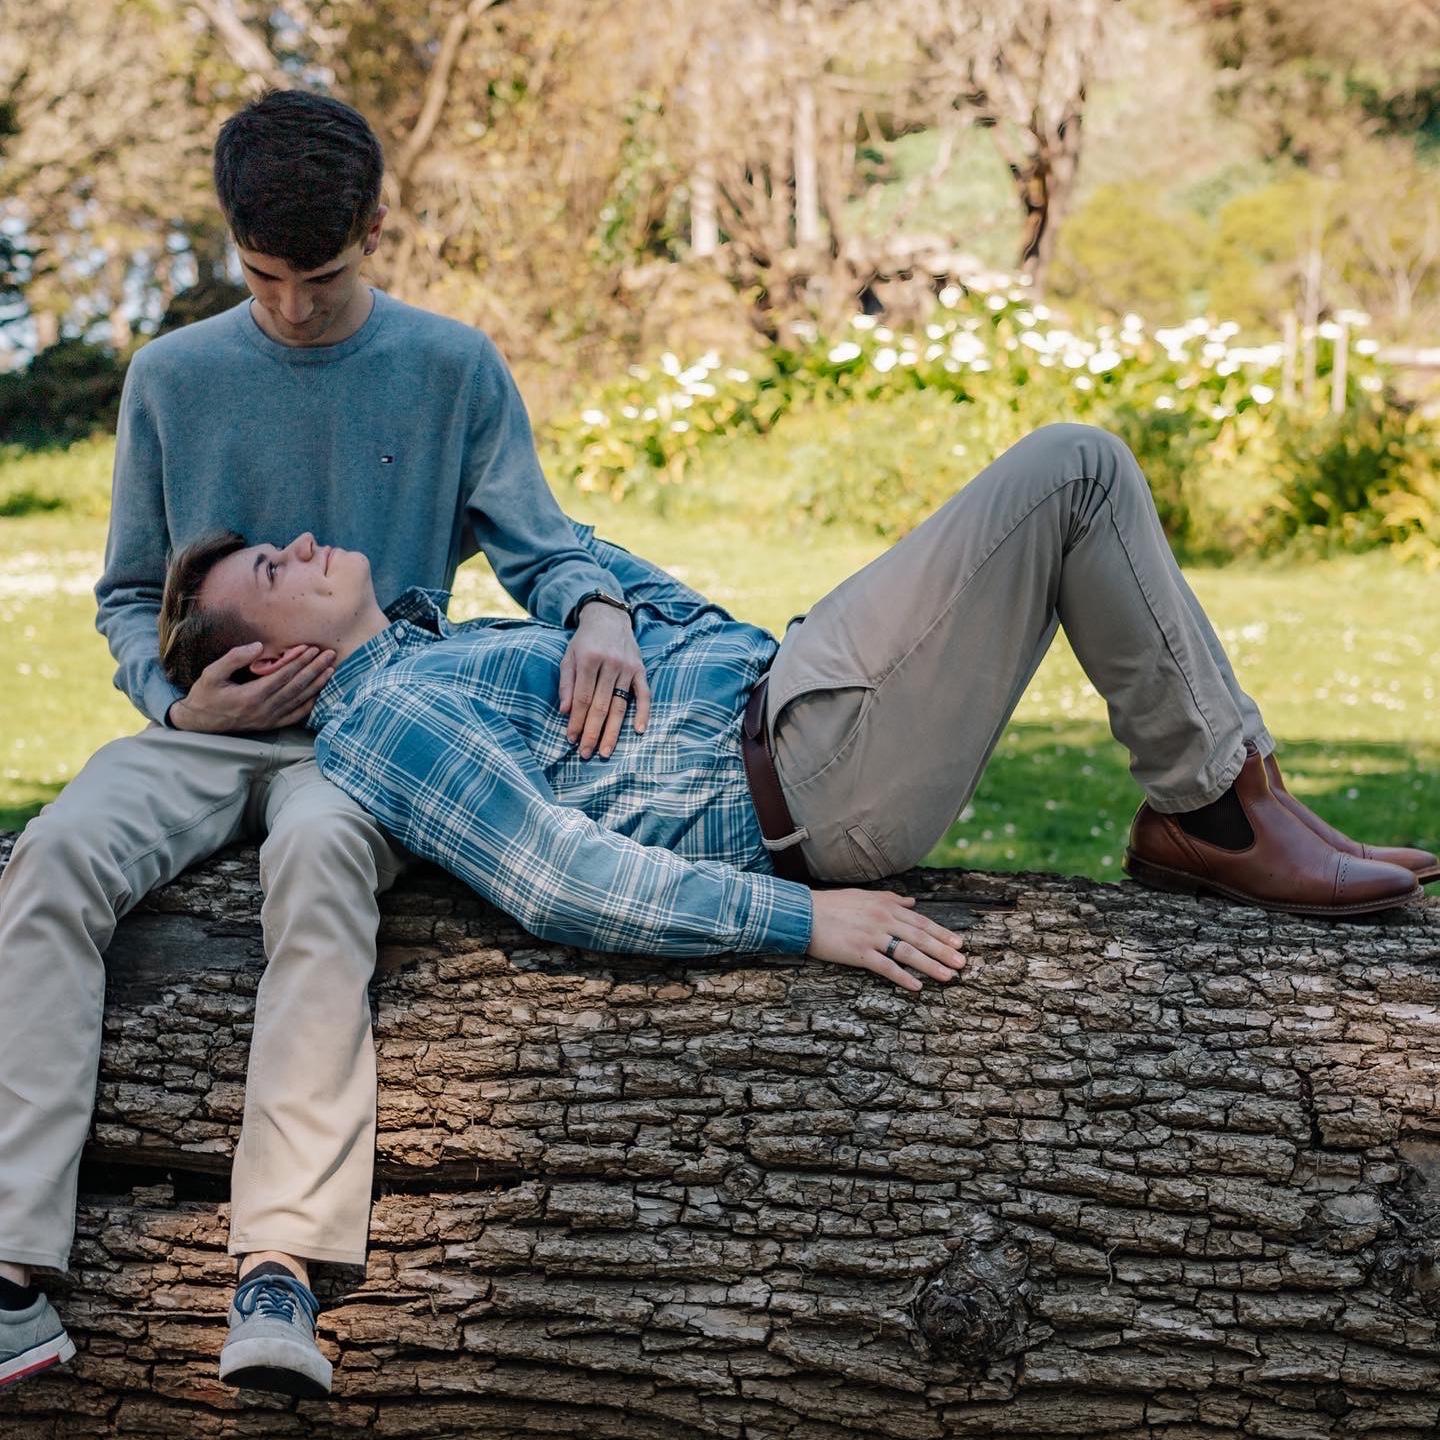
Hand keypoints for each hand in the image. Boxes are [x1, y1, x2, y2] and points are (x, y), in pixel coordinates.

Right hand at [169, 642, 335, 733]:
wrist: (199, 722)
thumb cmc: (205, 695)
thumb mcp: (211, 673)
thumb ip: (233, 658)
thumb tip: (258, 647)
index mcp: (251, 696)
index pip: (283, 676)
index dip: (299, 661)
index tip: (312, 648)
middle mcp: (264, 709)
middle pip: (297, 686)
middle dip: (315, 669)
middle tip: (330, 655)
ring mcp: (269, 719)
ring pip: (299, 700)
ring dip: (317, 684)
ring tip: (331, 669)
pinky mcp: (270, 725)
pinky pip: (295, 715)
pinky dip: (309, 704)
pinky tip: (319, 693)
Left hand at [559, 601, 649, 758]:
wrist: (608, 617)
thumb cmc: (584, 641)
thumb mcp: (568, 656)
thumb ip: (566, 683)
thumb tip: (565, 712)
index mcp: (588, 659)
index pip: (583, 698)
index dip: (577, 721)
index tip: (571, 739)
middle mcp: (610, 663)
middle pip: (601, 705)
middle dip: (592, 732)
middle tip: (586, 754)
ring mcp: (627, 667)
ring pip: (620, 705)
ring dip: (613, 730)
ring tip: (606, 751)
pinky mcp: (640, 669)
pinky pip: (644, 694)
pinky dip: (643, 712)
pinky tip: (638, 731)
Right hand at [807, 889, 965, 991]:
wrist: (803, 913)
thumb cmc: (832, 904)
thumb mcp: (864, 895)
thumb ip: (890, 898)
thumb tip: (911, 901)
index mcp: (886, 906)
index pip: (921, 921)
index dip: (942, 933)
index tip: (959, 944)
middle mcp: (882, 919)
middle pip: (920, 937)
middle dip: (943, 951)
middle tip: (963, 963)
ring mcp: (871, 936)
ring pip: (908, 952)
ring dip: (930, 965)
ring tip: (948, 976)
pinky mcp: (859, 952)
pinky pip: (885, 967)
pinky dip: (902, 977)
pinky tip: (916, 986)